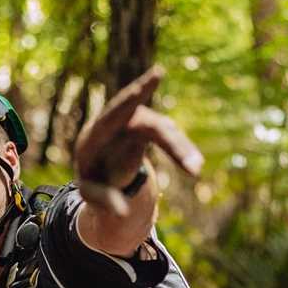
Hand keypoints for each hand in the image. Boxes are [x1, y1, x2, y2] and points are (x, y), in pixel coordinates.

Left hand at [74, 66, 202, 214]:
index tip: (150, 76)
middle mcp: (118, 123)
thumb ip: (104, 201)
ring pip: (163, 132)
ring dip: (179, 149)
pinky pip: (171, 140)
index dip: (129, 97)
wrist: (101, 168)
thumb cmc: (94, 179)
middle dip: (149, 98)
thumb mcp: (92, 194)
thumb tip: (122, 213)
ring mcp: (137, 123)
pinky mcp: (153, 129)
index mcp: (96, 135)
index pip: (112, 113)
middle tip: (159, 74)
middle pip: (141, 119)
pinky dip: (182, 152)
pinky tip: (193, 166)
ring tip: (195, 170)